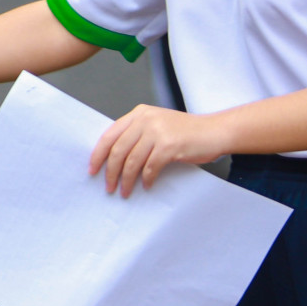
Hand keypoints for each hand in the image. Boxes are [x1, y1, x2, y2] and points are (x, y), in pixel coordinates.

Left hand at [89, 104, 231, 196]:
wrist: (214, 131)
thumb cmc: (185, 132)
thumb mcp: (157, 124)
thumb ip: (137, 133)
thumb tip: (114, 157)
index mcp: (139, 114)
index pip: (110, 134)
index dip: (98, 154)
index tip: (92, 169)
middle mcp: (145, 120)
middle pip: (118, 149)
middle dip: (110, 171)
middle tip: (108, 186)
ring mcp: (157, 132)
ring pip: (132, 161)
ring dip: (126, 180)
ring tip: (124, 192)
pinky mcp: (170, 146)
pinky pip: (150, 167)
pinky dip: (146, 179)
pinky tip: (146, 186)